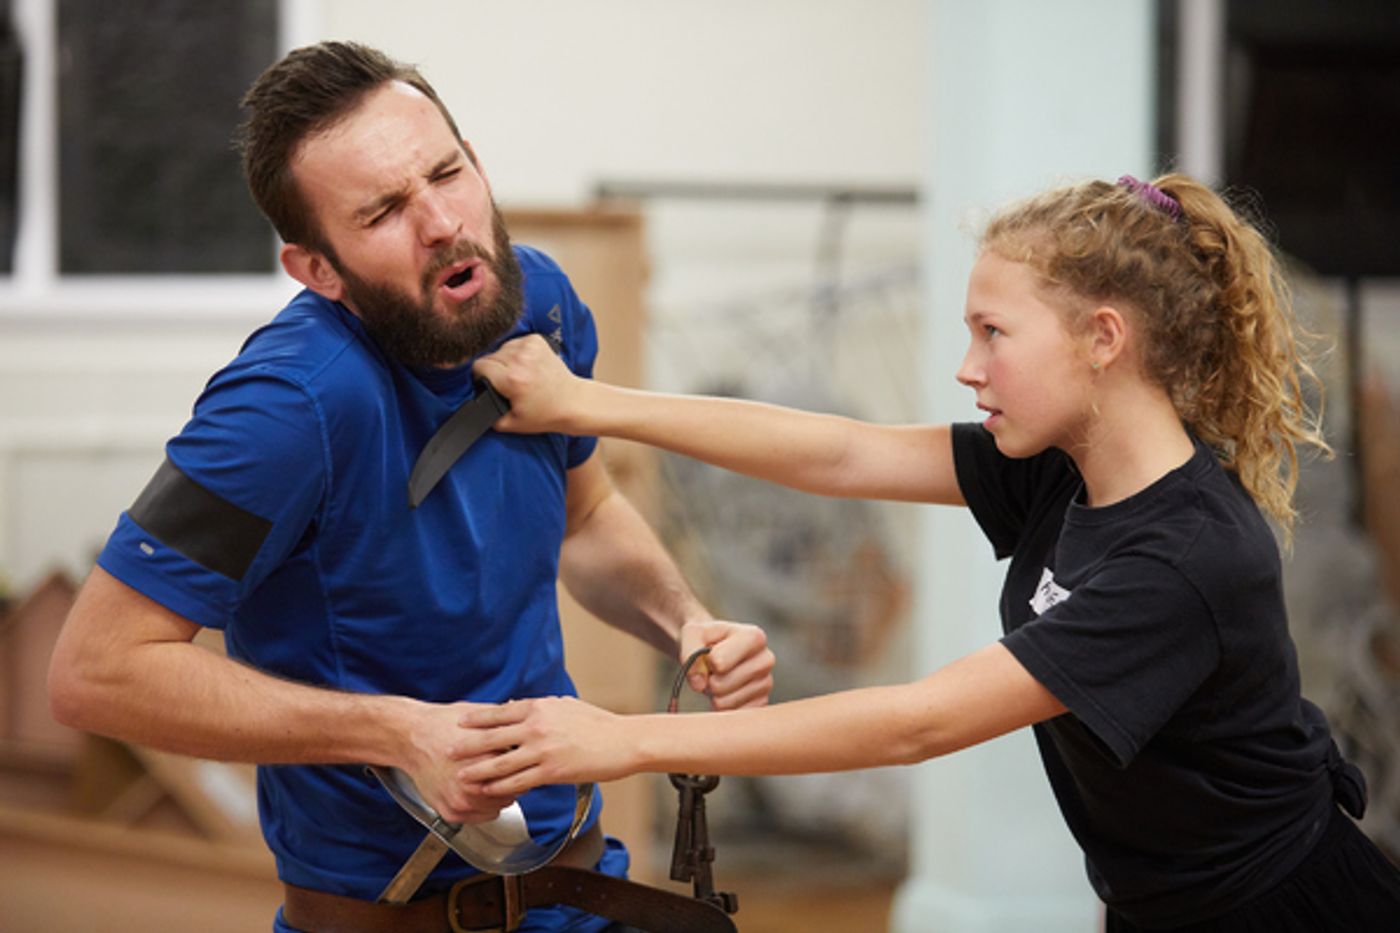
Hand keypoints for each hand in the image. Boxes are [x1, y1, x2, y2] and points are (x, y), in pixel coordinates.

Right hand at [400, 700, 516, 823]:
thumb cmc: (442, 724)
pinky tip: (480, 791)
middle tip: (510, 771)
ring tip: (493, 780)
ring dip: (499, 795)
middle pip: (513, 791)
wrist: (412, 736)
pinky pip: (480, 817)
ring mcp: (461, 801)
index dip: (524, 765)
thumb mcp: (480, 718)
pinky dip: (483, 807)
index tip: (524, 762)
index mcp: (486, 760)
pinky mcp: (451, 812)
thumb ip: (507, 725)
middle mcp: (473, 785)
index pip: (522, 772)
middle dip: (513, 780)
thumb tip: (528, 727)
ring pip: (499, 806)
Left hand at [453, 697, 636, 796]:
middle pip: (492, 738)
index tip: (459, 722)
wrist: (623, 741)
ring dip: (478, 771)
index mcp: (539, 707)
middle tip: (446, 750)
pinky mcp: (552, 772)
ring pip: (501, 764)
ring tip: (461, 777)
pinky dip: (501, 788)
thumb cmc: (597, 722)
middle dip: (467, 745)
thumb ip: (539, 707)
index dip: (476, 719)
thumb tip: (516, 705)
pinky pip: (519, 782)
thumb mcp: (565, 706)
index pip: (499, 713)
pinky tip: (489, 792)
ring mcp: (543, 750)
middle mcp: (537, 727)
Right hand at [471, 334, 585, 433]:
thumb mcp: (510, 423)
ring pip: (500, 348)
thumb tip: (473, 401)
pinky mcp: (537, 340)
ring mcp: (530, 347)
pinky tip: (525, 366)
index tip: (488, 385)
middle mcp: (520, 359)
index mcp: (512, 379)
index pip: (479, 367)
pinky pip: (514, 342)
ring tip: (518, 375)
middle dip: (493, 370)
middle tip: (506, 384)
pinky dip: (516, 353)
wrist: (572, 402)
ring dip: (504, 360)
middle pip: (488, 357)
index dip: (480, 377)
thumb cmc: (545, 414)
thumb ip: (486, 413)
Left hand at [678, 620, 773, 708]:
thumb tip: (699, 684)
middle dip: (708, 680)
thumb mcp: (692, 632)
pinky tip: (727, 692)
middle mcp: (766, 660)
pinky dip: (722, 707)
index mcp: (754, 637)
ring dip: (713, 694)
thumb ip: (690, 650)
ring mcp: (765, 684)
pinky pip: (731, 716)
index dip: (706, 662)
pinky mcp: (761, 704)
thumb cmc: (705, 639)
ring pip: (724, 703)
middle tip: (712, 670)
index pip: (719, 663)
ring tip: (719, 678)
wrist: (715, 649)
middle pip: (721, 685)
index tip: (708, 655)